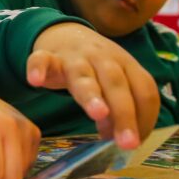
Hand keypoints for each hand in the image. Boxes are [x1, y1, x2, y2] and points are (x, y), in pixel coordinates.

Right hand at [27, 23, 159, 148]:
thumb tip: (120, 142)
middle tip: (127, 143)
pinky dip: (38, 69)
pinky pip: (42, 61)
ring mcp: (75, 57)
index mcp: (126, 65)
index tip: (133, 143)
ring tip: (98, 113)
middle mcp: (103, 58)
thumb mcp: (114, 83)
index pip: (144, 91)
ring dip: (92, 94)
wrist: (65, 34)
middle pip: (116, 85)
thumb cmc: (95, 68)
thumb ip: (120, 109)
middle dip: (124, 114)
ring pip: (83, 75)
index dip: (143, 118)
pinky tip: (34, 80)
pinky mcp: (48, 57)